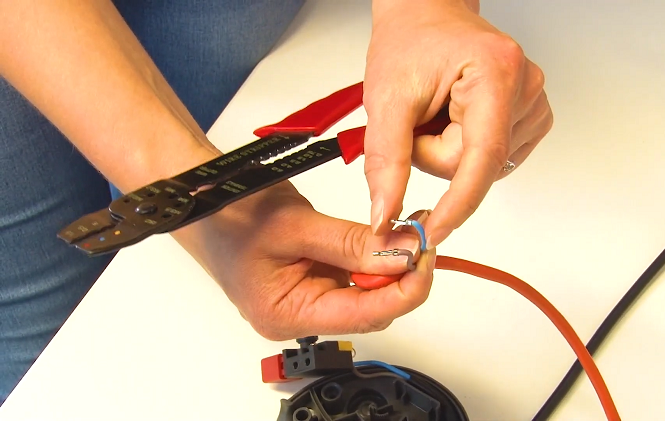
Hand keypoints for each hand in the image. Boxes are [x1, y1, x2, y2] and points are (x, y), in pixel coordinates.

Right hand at [171, 181, 434, 339]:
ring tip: (407, 230)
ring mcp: (306, 299)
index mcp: (288, 313)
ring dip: (389, 263)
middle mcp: (299, 315)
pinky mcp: (312, 281)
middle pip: (371, 308)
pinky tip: (385, 235)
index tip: (427, 255)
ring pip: (366, 292)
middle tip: (422, 235)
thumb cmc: (229, 213)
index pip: (365, 314)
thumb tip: (404, 252)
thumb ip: (351, 242)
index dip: (405, 288)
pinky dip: (373, 255)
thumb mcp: (296, 224)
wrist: (200, 199)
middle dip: (401, 274)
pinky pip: (353, 276)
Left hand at [363, 0, 552, 247]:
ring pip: (481, 168)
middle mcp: (525, 89)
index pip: (481, 159)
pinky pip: (491, 160)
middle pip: (474, 166)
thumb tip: (386, 214)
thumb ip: (386, 162)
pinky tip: (456, 120)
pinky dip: (463, 150)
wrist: (427, 17)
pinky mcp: (530, 118)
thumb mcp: (386, 100)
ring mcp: (533, 105)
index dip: (457, 203)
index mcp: (495, 74)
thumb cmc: (411, 43)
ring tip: (439, 112)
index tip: (433, 232)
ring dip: (448, 152)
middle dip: (434, 156)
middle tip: (418, 120)